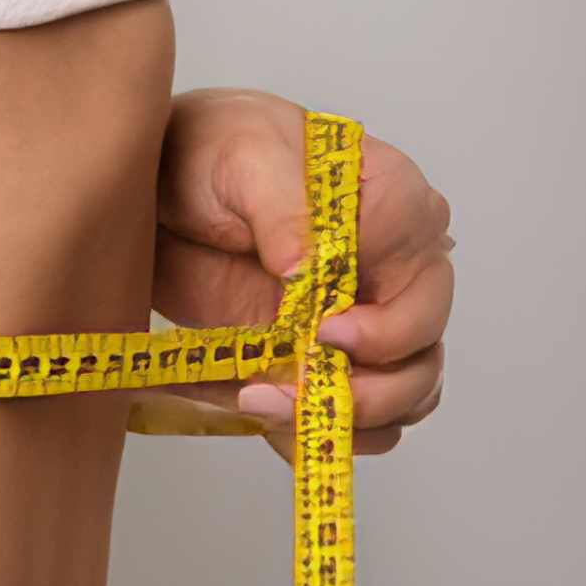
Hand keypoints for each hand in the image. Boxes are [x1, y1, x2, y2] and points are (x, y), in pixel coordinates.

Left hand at [154, 88, 454, 455]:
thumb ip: (279, 206)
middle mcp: (397, 265)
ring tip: (268, 405)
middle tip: (298, 385)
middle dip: (368, 383)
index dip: (383, 322)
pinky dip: (318, 432)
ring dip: (344, 415)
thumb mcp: (240, 155)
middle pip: (423, 346)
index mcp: (394, 200)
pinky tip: (266, 413)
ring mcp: (369, 320)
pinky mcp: (331, 362)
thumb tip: (308, 266)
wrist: (161, 193)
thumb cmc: (212, 154)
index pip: (424, 275)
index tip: (324, 333)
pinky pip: (359, 420)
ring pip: (405, 394)